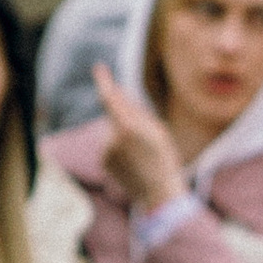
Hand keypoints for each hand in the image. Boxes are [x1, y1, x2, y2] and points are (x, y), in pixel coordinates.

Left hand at [94, 63, 187, 214]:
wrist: (158, 194)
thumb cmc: (164, 159)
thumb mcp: (157, 130)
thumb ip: (136, 110)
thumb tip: (119, 94)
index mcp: (127, 127)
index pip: (110, 98)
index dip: (104, 82)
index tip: (99, 68)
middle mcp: (112, 138)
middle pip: (115, 117)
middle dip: (126, 118)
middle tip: (146, 139)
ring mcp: (105, 151)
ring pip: (113, 132)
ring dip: (124, 136)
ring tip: (141, 155)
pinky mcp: (103, 161)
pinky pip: (110, 146)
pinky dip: (120, 149)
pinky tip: (133, 163)